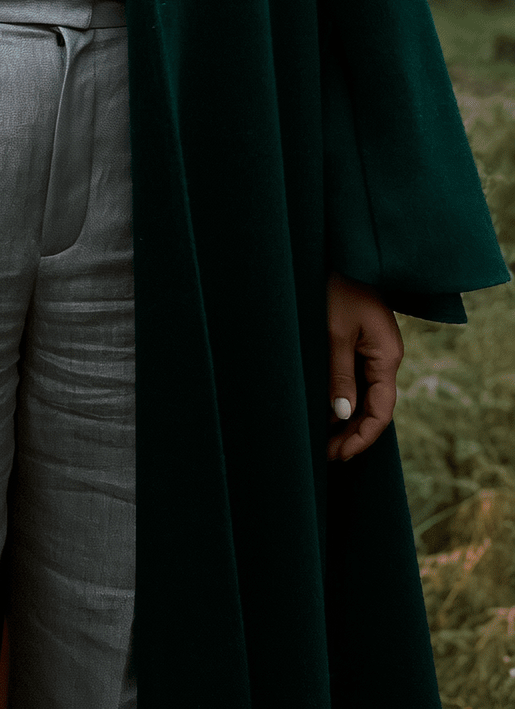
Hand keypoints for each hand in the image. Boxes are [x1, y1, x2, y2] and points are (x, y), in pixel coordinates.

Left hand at [325, 272, 402, 462]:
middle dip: (352, 433)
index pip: (382, 410)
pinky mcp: (358, 342)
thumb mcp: (335, 333)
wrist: (338, 253)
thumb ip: (339, 374)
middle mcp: (384, 356)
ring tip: (321, 440)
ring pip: (363, 394)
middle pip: (374, 406)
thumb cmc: (336, 287)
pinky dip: (341, 397)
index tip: (340, 455)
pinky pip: (354, 378)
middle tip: (326, 455)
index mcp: (387, 355)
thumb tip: (343, 415)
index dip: (363, 436)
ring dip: (345, 418)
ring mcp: (372, 350)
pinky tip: (323, 411)